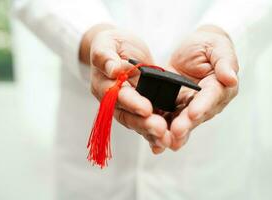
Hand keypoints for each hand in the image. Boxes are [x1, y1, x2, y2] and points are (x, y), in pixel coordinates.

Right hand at [80, 24, 170, 152]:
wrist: (120, 49)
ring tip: (167, 139)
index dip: (131, 103)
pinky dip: (156, 132)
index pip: (116, 97)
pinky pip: (147, 121)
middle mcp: (114, 101)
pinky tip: (168, 140)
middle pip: (127, 116)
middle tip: (160, 129)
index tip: (146, 109)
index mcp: (103, 85)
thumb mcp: (106, 43)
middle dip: (143, 124)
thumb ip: (106, 56)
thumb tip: (113, 69)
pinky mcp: (141, 107)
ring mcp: (128, 106)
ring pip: (138, 123)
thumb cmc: (112, 44)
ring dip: (151, 133)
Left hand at [166, 25, 238, 150]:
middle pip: (195, 115)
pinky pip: (168, 121)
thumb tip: (231, 78)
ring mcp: (189, 107)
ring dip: (173, 134)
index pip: (212, 97)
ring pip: (182, 123)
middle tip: (175, 132)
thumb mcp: (217, 47)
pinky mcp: (174, 107)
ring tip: (163, 142)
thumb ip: (224, 61)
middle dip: (185, 125)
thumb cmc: (207, 46)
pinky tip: (154, 144)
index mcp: (220, 87)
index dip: (203, 105)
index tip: (193, 113)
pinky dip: (161, 132)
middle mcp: (206, 102)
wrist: (192, 49)